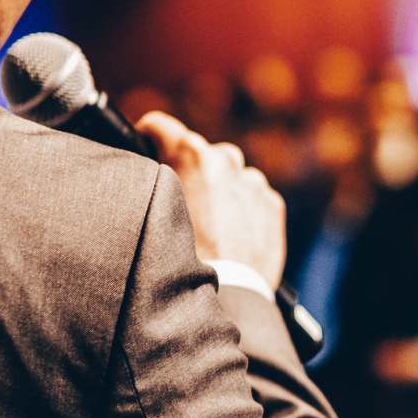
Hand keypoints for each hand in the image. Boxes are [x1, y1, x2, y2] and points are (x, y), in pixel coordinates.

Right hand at [136, 111, 286, 283]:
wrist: (228, 291)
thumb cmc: (183, 256)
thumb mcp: (155, 211)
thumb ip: (155, 180)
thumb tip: (149, 168)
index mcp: (192, 155)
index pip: (161, 126)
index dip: (149, 134)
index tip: (145, 142)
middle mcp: (225, 160)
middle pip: (202, 153)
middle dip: (193, 170)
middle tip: (183, 202)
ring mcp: (252, 182)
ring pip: (231, 177)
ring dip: (222, 191)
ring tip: (210, 226)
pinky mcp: (272, 204)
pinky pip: (253, 198)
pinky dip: (243, 210)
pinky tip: (231, 236)